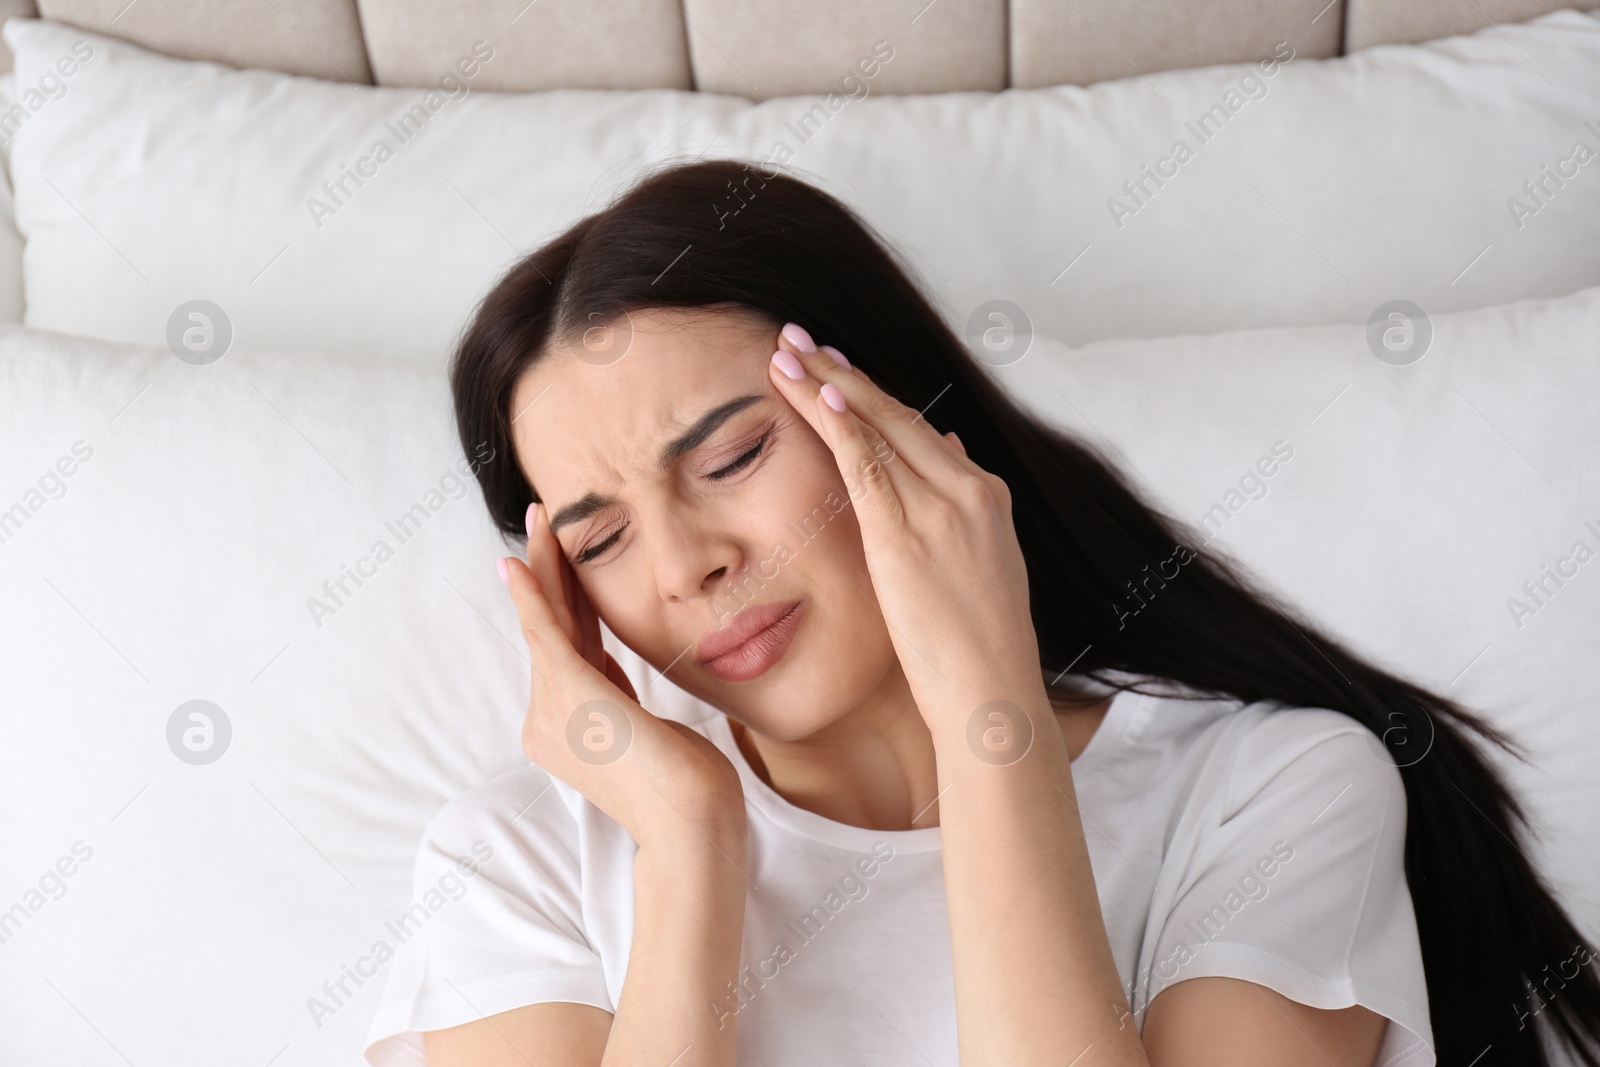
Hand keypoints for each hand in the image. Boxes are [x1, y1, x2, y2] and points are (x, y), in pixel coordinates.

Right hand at [498, 501, 746, 844]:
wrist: (693, 826)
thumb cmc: (687, 789)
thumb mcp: (645, 730)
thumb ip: (617, 698)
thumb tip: (607, 668)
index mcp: (567, 727)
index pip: (567, 646)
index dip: (564, 597)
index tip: (561, 558)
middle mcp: (549, 720)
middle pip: (552, 628)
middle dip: (547, 569)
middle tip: (542, 517)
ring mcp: (555, 714)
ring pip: (550, 622)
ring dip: (544, 566)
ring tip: (542, 520)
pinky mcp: (574, 700)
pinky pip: (547, 637)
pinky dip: (532, 598)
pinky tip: (518, 565)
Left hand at [766, 326, 1044, 731]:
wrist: (993, 693)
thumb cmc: (980, 647)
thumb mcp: (982, 565)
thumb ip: (962, 505)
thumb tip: (946, 446)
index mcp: (985, 496)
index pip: (918, 429)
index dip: (870, 394)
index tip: (833, 366)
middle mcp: (968, 490)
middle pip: (895, 414)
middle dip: (840, 371)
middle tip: (796, 338)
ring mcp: (941, 509)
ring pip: (876, 428)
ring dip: (826, 385)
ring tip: (785, 353)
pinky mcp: (907, 536)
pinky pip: (868, 465)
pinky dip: (842, 425)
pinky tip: (817, 394)